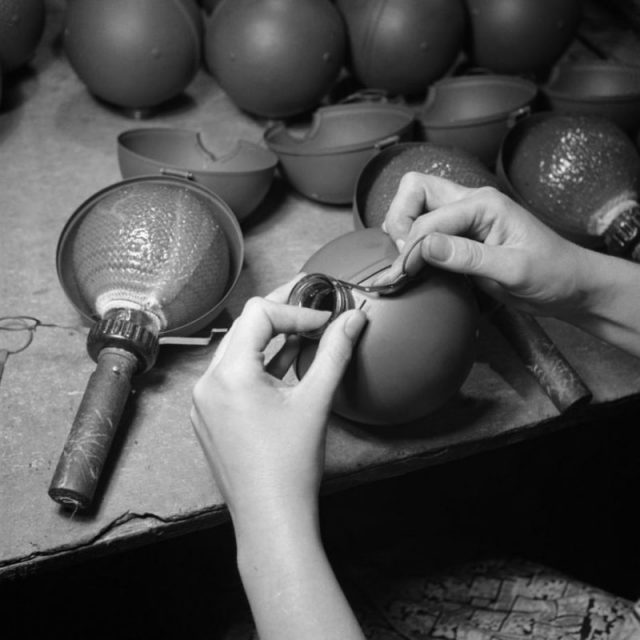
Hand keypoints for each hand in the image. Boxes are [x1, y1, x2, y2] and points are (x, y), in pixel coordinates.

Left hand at [190, 281, 366, 521]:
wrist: (271, 519)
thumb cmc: (290, 466)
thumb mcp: (316, 401)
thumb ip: (335, 351)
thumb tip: (354, 319)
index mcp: (230, 374)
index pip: (259, 314)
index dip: (296, 310)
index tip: (325, 321)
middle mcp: (208, 383)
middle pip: (245, 328)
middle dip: (282, 320)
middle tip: (315, 319)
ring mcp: (205, 403)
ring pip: (237, 352)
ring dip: (270, 343)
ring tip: (305, 341)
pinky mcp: (210, 418)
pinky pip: (231, 377)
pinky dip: (258, 367)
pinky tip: (284, 368)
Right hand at [374, 172, 586, 317]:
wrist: (569, 286)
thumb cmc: (552, 273)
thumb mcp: (514, 269)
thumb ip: (468, 257)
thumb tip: (425, 247)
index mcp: (484, 204)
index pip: (430, 218)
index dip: (412, 246)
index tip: (407, 273)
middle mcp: (470, 203)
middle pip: (414, 189)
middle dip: (399, 219)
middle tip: (405, 256)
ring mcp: (464, 219)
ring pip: (416, 206)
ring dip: (404, 229)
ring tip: (409, 261)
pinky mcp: (461, 237)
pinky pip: (425, 228)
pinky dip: (412, 243)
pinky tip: (417, 265)